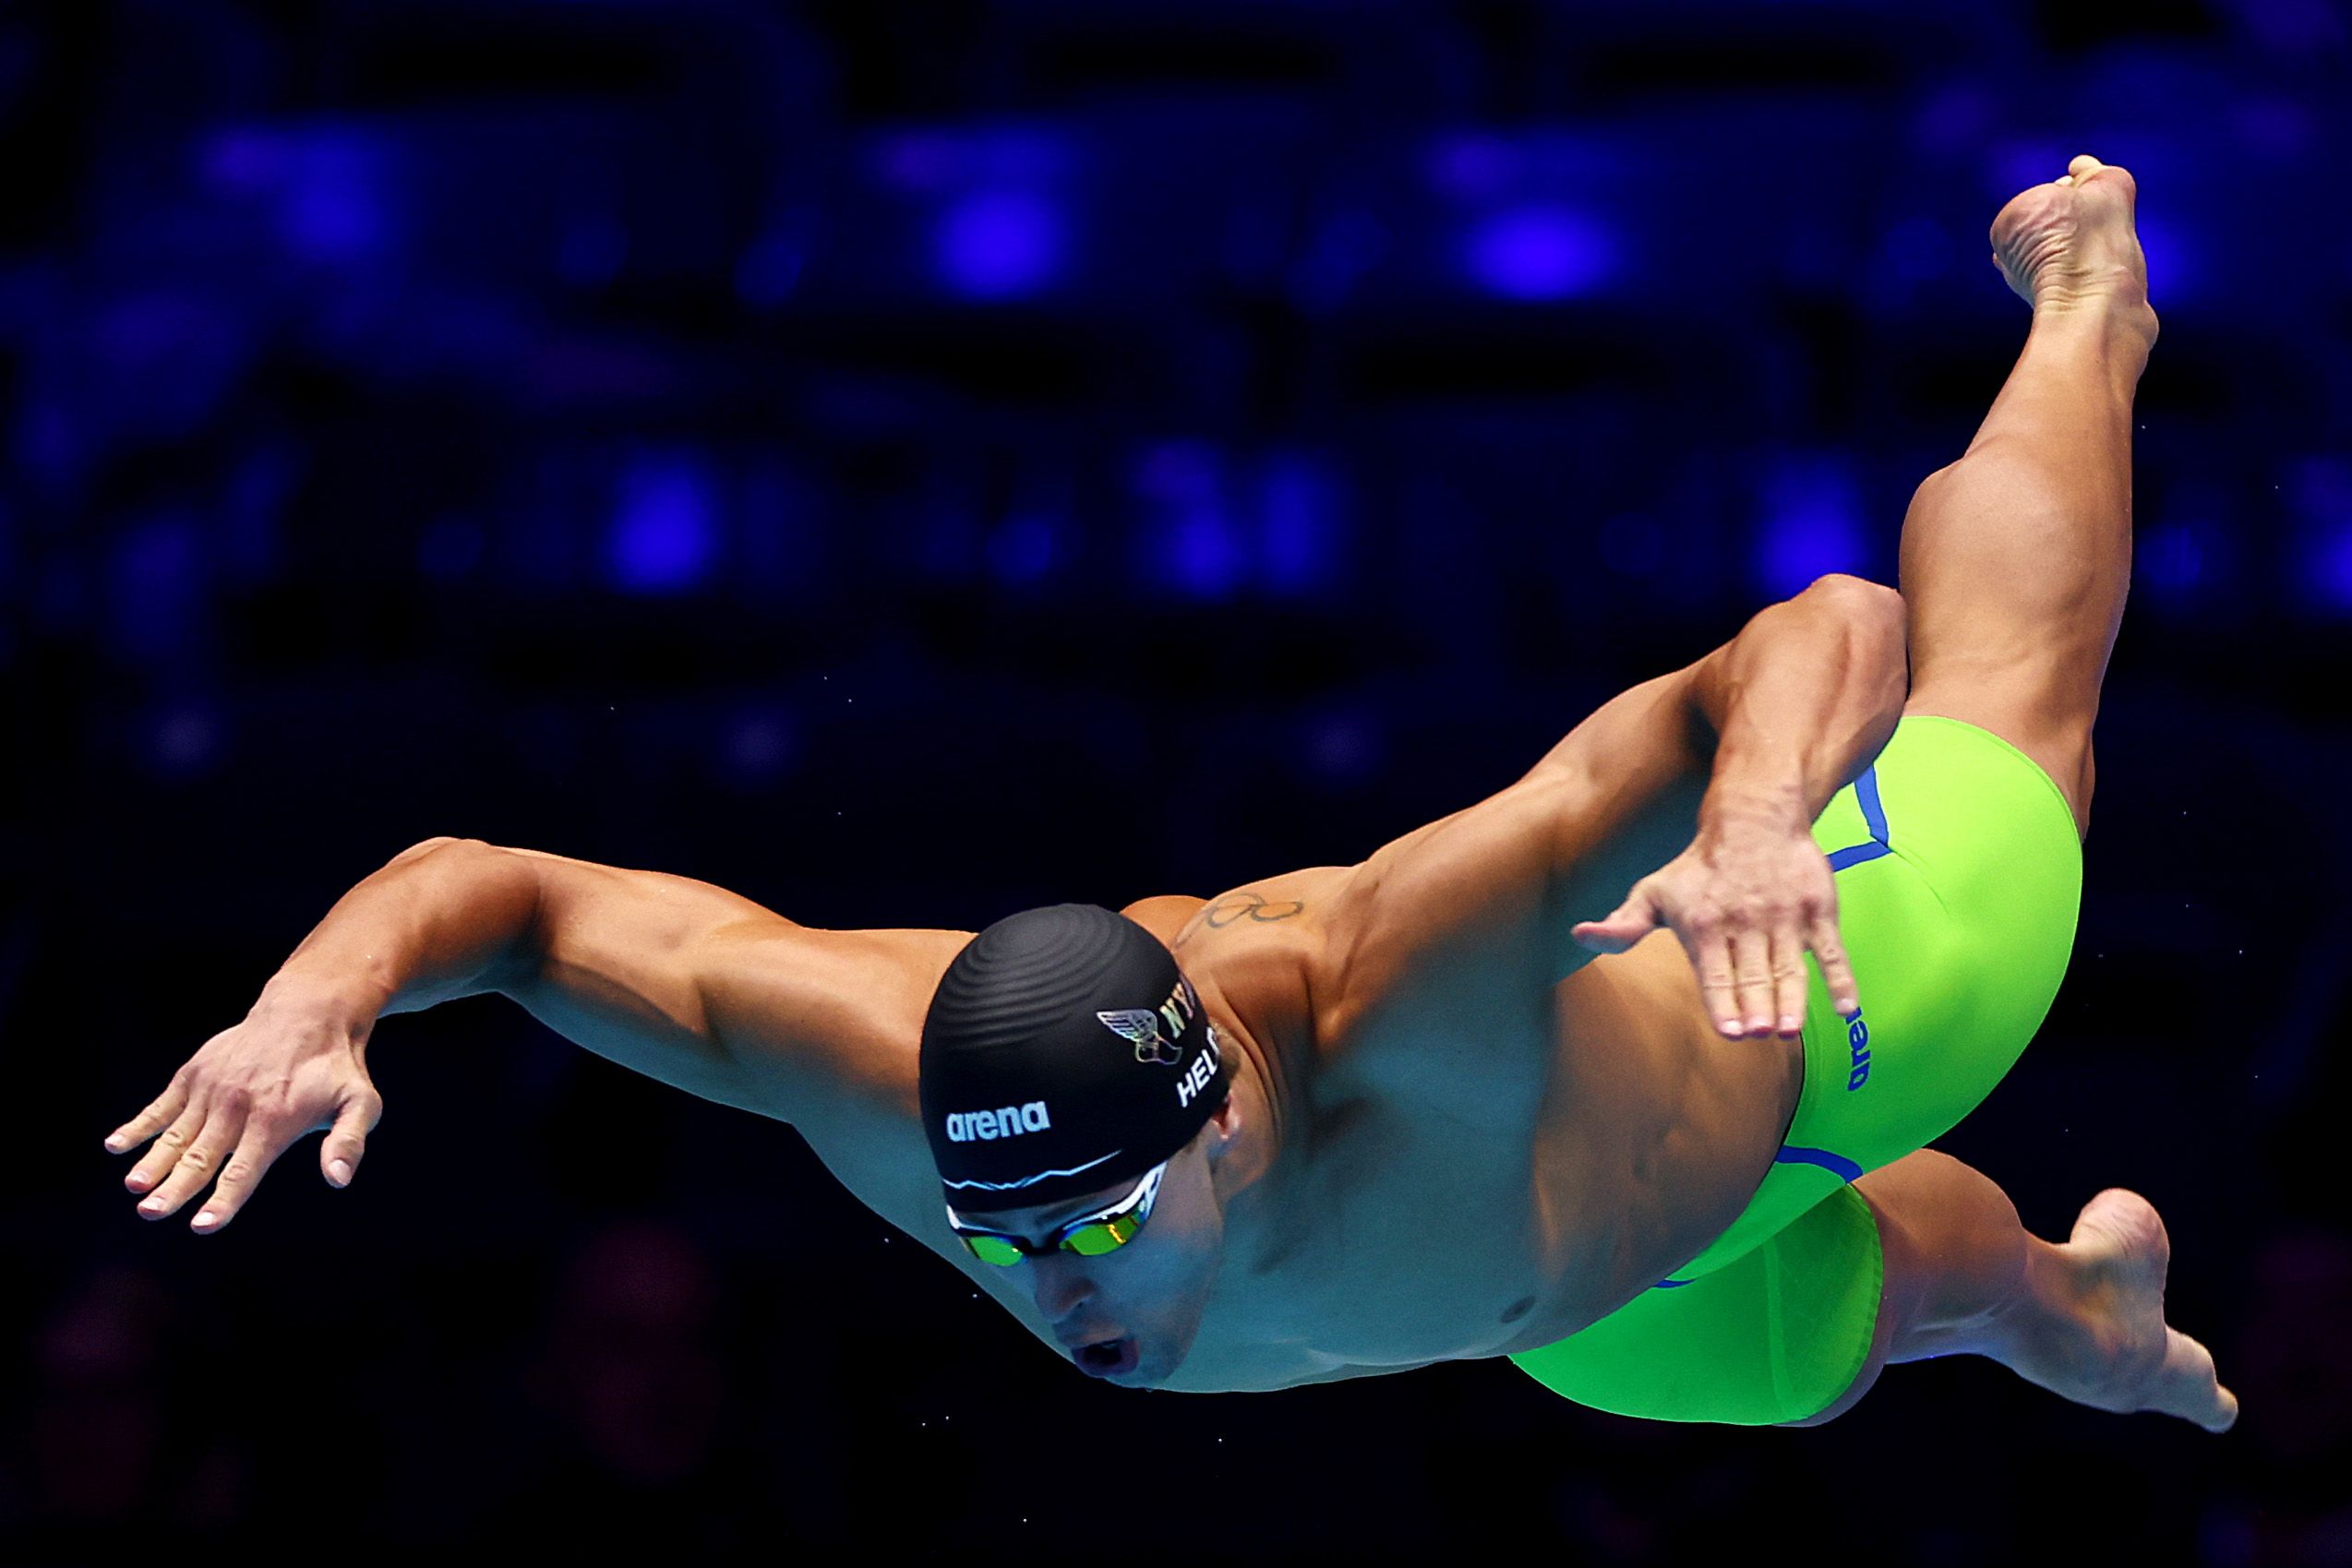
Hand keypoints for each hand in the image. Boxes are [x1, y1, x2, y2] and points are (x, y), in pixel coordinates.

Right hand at [102, 983, 384, 1232]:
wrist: (307, 1013)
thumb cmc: (335, 1070)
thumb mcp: (360, 1104)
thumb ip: (348, 1142)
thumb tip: (338, 1179)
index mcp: (275, 1120)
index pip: (245, 1170)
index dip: (224, 1200)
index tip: (202, 1226)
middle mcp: (238, 1106)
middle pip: (203, 1157)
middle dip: (176, 1188)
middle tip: (150, 1212)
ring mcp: (212, 1089)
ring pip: (178, 1135)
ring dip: (153, 1162)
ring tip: (134, 1186)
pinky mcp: (194, 1075)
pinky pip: (162, 1106)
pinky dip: (139, 1125)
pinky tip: (115, 1145)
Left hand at [1571, 821, 1859, 1039]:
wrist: (1753, 818)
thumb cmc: (1697, 868)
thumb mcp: (1653, 892)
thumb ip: (1623, 924)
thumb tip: (1579, 935)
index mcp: (1705, 925)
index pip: (1715, 971)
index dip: (1722, 1000)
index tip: (1730, 1031)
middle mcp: (1745, 922)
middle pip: (1753, 973)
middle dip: (1756, 1004)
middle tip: (1760, 1032)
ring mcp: (1785, 916)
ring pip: (1790, 966)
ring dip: (1792, 999)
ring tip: (1789, 1029)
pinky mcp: (1818, 909)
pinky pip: (1832, 950)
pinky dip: (1841, 979)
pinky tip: (1848, 1009)